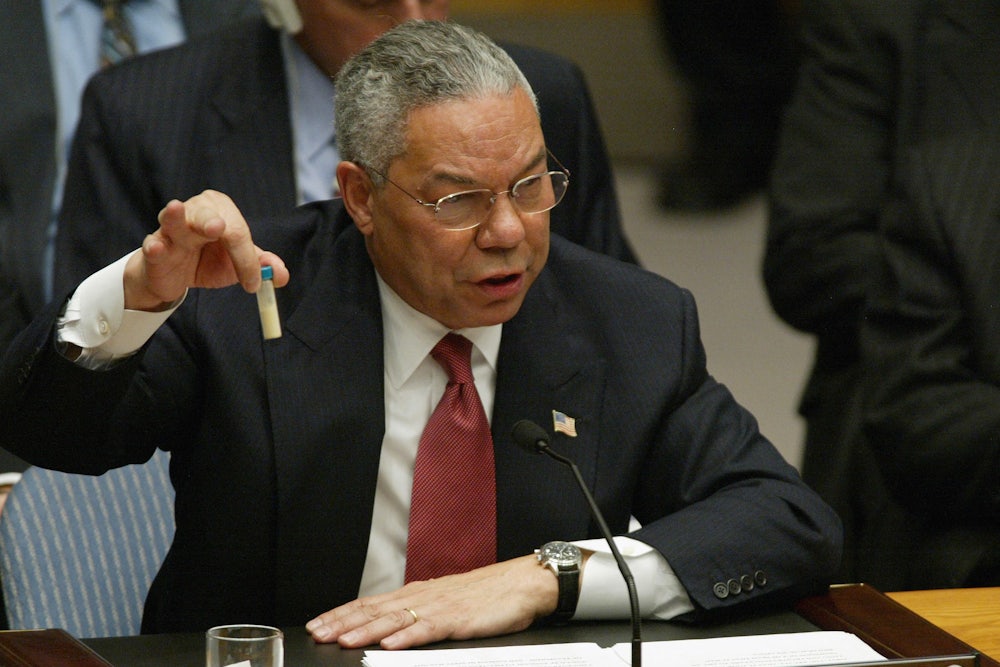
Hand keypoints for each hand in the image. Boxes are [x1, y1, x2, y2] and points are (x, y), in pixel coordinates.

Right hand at [124, 190, 287, 310]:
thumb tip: (281, 275)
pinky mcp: (154, 247)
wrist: (176, 276)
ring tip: (175, 208)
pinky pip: (153, 245)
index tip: (253, 284)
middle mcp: (195, 211)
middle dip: (211, 221)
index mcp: (221, 210)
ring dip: (175, 217)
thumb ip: (260, 266)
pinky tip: (157, 247)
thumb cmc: (209, 260)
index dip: (246, 259)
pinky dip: (155, 246)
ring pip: (174, 220)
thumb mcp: (237, 263)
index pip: (237, 232)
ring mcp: (171, 228)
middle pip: (207, 216)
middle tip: (219, 228)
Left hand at [306, 556, 557, 649]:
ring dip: (366, 630)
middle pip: (375, 610)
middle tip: (317, 633)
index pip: (371, 603)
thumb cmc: (488, 596)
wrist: (523, 583)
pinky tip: (390, 644)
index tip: (317, 624)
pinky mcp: (459, 619)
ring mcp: (440, 607)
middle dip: (343, 622)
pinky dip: (407, 637)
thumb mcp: (446, 603)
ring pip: (395, 619)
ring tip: (343, 640)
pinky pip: (428, 629)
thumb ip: (418, 614)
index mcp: (418, 593)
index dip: (342, 614)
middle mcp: (423, 597)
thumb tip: (389, 628)